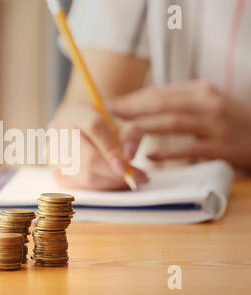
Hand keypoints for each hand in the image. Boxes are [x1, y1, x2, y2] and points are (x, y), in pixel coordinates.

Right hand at [47, 103, 147, 189]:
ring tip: (128, 178)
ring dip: (111, 181)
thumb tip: (130, 155)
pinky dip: (102, 187)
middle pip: (88, 158)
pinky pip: (82, 187)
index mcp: (74, 113)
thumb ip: (130, 135)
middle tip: (136, 176)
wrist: (78, 130)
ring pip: (86, 176)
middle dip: (115, 172)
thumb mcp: (121, 123)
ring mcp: (54, 154)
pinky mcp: (56, 173)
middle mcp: (59, 132)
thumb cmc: (103, 127)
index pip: (94, 128)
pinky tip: (113, 182)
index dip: (112, 148)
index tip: (129, 163)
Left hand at [110, 81, 250, 168]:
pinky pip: (190, 149)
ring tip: (123, 141)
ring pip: (172, 123)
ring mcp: (216, 125)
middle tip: (109, 118)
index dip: (133, 99)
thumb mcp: (208, 103)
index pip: (160, 92)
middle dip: (132, 110)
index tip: (112, 105)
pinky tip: (151, 157)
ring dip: (144, 131)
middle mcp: (208, 103)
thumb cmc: (232, 120)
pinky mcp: (224, 147)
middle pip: (161, 104)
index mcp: (201, 90)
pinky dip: (169, 153)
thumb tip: (142, 106)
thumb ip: (179, 102)